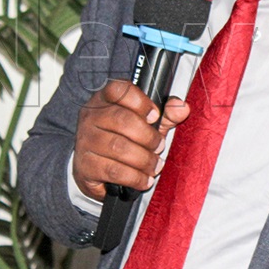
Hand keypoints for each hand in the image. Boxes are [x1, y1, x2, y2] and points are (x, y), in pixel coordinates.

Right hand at [72, 79, 189, 200]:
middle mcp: (91, 117)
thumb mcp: (146, 123)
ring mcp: (85, 141)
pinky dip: (135, 177)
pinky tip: (144, 179)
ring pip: (119, 147)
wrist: (95, 168)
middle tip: (159, 146)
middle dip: (148, 136)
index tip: (155, 116)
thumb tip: (182, 108)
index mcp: (105, 99)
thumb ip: (166, 114)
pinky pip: (114, 171)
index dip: (140, 101)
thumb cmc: (124, 139)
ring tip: (155, 165)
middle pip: (122, 120)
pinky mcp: (85, 166)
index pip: (118, 89)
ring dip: (144, 159)